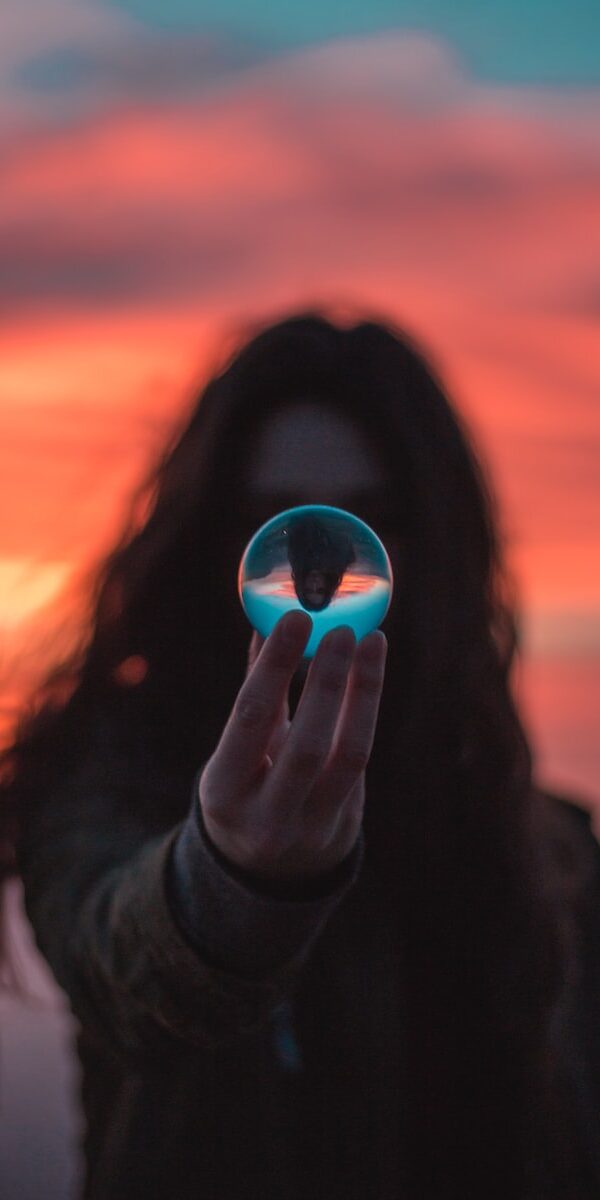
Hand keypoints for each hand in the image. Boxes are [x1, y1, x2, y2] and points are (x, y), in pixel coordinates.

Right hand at [198, 611, 386, 884]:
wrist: (268, 869)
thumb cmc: (248, 786)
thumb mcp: (238, 750)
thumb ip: (255, 693)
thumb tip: (267, 622)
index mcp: (223, 790)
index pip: (250, 721)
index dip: (274, 668)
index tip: (294, 618)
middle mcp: (265, 816)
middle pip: (305, 745)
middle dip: (326, 683)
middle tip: (340, 629)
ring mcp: (311, 826)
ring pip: (346, 754)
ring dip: (362, 693)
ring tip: (370, 640)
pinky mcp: (345, 824)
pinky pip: (361, 760)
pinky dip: (367, 710)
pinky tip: (371, 670)